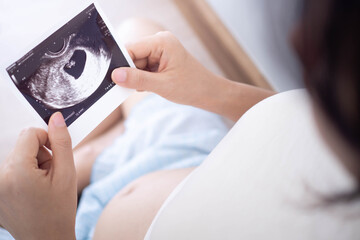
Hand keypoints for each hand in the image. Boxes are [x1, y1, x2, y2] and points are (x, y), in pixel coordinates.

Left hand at [0, 112, 76, 239]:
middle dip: (40, 155)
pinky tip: (33, 191)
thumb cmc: (59, 209)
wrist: (47, 238)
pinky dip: (24, 174)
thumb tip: (56, 118)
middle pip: (22, 145)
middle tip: (50, 176)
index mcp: (17, 171)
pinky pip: (11, 169)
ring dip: (33, 165)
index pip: (30, 133)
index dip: (48, 140)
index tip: (56, 158)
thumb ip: (62, 142)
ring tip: (42, 185)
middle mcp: (0, 176)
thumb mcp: (67, 173)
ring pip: (17, 157)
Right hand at [112, 31, 274, 120]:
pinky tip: (153, 86)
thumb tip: (115, 75)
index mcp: (161, 42)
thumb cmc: (191, 87)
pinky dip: (144, 79)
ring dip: (138, 78)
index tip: (112, 79)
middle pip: (132, 56)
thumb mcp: (162, 85)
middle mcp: (160, 42)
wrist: (208, 93)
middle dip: (131, 73)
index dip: (121, 64)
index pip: (131, 49)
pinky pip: (143, 68)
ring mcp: (160, 51)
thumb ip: (137, 80)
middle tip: (134, 88)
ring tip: (152, 87)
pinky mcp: (160, 60)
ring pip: (136, 64)